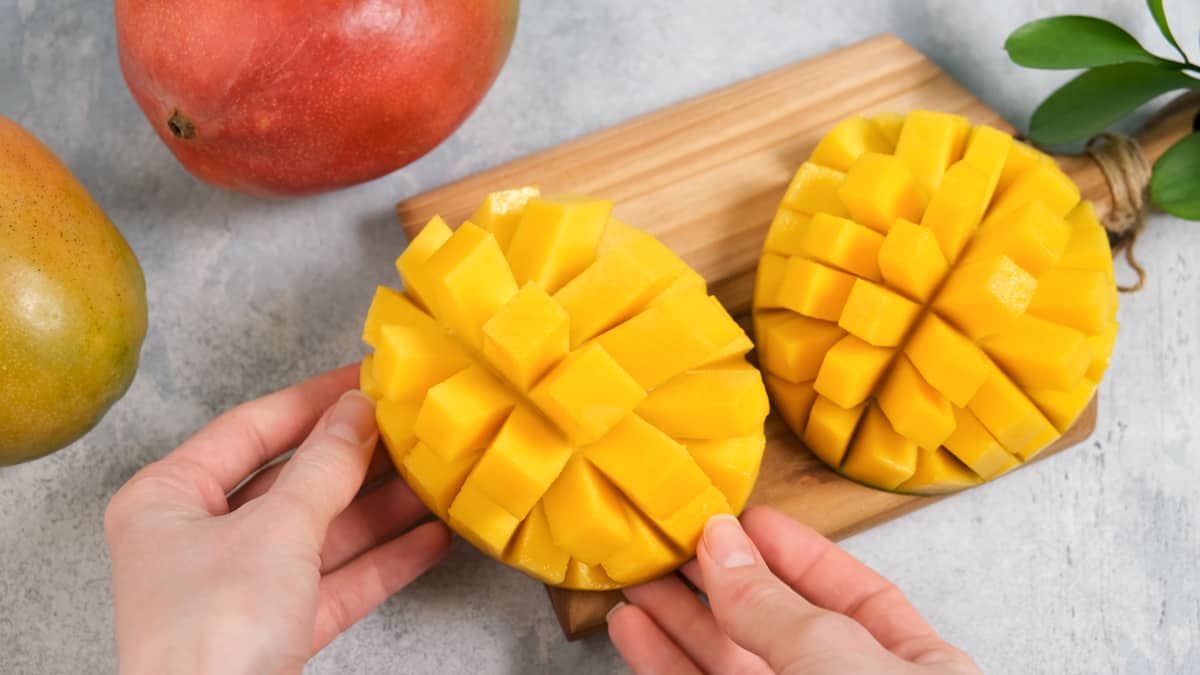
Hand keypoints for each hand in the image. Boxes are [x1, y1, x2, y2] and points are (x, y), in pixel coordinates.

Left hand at [105, 365, 450, 674]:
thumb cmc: (212, 634)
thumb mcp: (277, 531)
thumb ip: (325, 466)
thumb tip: (359, 412)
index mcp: (167, 500)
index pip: (251, 428)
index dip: (314, 400)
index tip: (368, 378)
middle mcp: (199, 539)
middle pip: (292, 480)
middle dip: (358, 458)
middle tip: (411, 426)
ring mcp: (240, 587)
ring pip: (322, 532)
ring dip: (382, 508)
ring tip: (437, 477)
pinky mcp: (277, 630)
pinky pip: (337, 580)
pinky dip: (383, 559)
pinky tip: (430, 537)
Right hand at [609, 507, 980, 674]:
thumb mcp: (840, 667)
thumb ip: (775, 608)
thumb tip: (723, 545)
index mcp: (914, 673)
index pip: (852, 597)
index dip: (795, 554)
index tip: (742, 519)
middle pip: (777, 626)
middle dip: (720, 580)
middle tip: (670, 540)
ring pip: (728, 665)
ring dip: (679, 621)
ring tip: (637, 579)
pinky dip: (664, 665)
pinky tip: (638, 634)